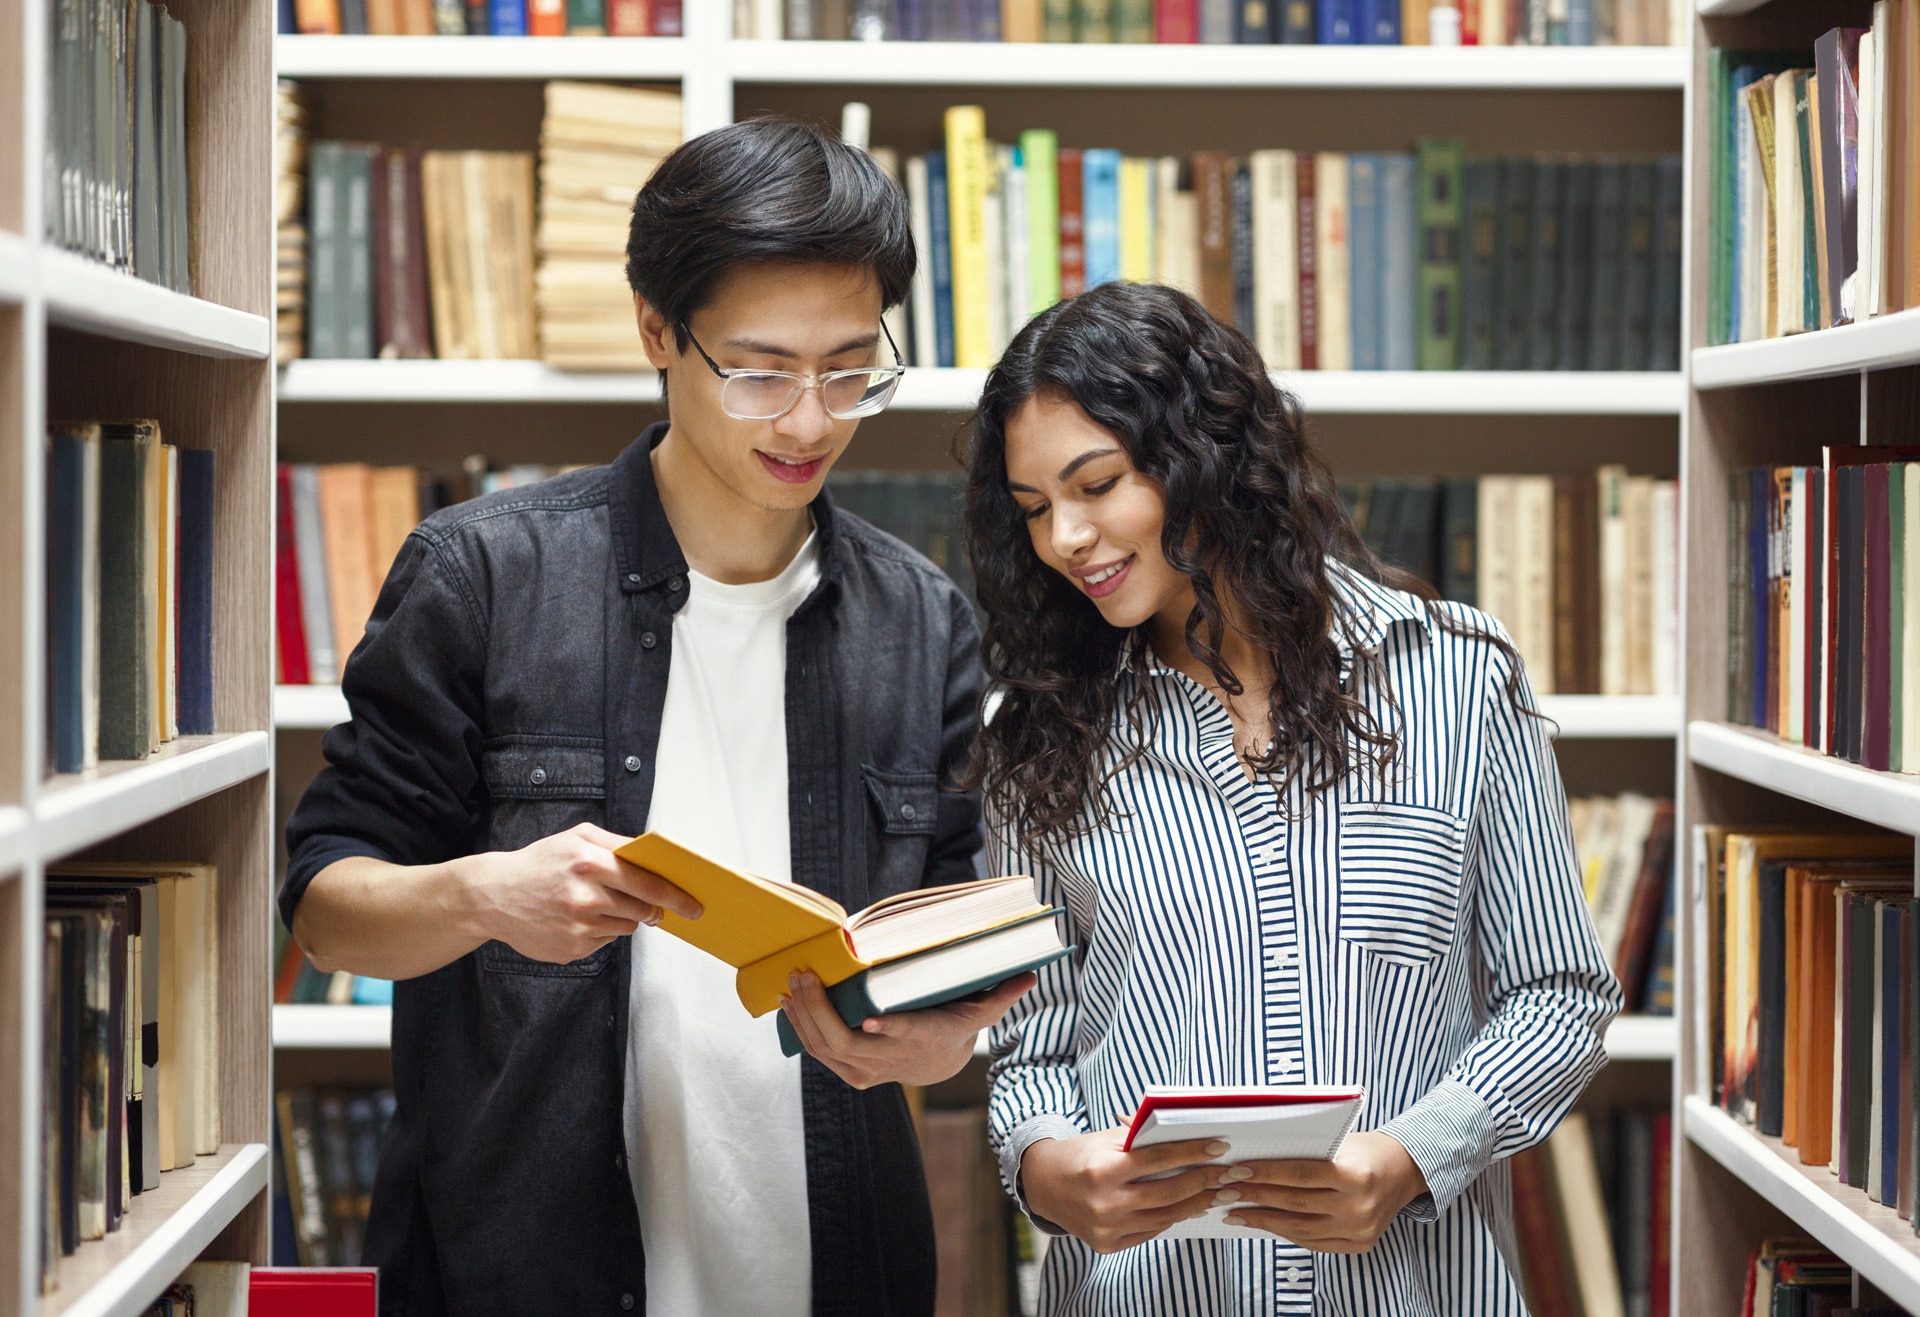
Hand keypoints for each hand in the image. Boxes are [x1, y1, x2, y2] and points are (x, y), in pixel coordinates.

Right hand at [461, 822, 702, 963]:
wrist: (493, 896)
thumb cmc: (540, 862)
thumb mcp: (576, 838)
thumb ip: (617, 844)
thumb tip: (654, 856)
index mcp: (589, 863)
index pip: (646, 883)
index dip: (675, 896)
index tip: (693, 905)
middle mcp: (584, 897)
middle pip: (642, 909)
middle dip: (653, 907)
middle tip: (654, 906)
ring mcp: (577, 928)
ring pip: (627, 927)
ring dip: (624, 917)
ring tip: (597, 904)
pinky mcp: (571, 950)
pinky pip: (606, 941)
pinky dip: (602, 931)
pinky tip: (578, 918)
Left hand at [779, 970, 1037, 1088]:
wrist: (936, 1065)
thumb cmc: (953, 1024)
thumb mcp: (980, 1011)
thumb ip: (1001, 994)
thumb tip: (1030, 975)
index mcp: (924, 1038)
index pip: (907, 1035)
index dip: (891, 1030)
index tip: (873, 1021)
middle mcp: (891, 1060)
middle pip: (848, 1042)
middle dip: (821, 1011)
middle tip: (805, 976)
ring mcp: (866, 1069)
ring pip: (825, 1047)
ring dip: (803, 1016)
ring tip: (791, 982)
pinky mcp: (849, 1070)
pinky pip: (818, 1051)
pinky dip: (800, 1026)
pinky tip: (788, 1000)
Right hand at [1020, 1127, 1239, 1253]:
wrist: (1043, 1186)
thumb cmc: (1080, 1155)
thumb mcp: (1105, 1139)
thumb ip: (1141, 1139)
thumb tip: (1186, 1137)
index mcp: (1103, 1170)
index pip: (1158, 1159)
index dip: (1192, 1152)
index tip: (1219, 1147)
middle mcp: (1105, 1202)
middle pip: (1168, 1192)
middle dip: (1204, 1181)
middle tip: (1229, 1173)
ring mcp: (1107, 1228)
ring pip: (1165, 1216)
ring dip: (1196, 1203)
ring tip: (1218, 1191)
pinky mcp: (1108, 1245)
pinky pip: (1151, 1231)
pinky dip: (1173, 1218)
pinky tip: (1191, 1206)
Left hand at [1207, 1130, 1428, 1252]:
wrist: (1406, 1171)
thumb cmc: (1366, 1149)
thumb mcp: (1340, 1143)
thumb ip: (1306, 1153)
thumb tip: (1255, 1159)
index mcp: (1356, 1175)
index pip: (1300, 1174)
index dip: (1264, 1173)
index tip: (1235, 1172)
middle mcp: (1359, 1206)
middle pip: (1295, 1203)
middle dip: (1255, 1197)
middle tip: (1224, 1191)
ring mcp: (1360, 1230)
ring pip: (1300, 1229)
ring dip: (1263, 1220)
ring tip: (1235, 1211)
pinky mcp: (1358, 1245)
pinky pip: (1313, 1241)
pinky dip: (1285, 1232)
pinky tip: (1263, 1223)